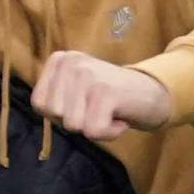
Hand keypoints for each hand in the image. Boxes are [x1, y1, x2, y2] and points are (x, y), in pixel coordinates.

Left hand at [28, 48, 176, 142]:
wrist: (154, 93)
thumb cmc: (110, 98)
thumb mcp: (75, 89)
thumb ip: (54, 97)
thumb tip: (43, 109)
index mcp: (60, 60)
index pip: (39, 104)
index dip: (61, 115)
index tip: (83, 104)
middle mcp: (71, 62)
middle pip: (55, 116)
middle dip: (78, 121)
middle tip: (98, 107)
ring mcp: (88, 75)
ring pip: (73, 126)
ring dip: (95, 127)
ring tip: (108, 110)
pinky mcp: (106, 92)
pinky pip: (93, 131)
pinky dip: (109, 133)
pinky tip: (119, 117)